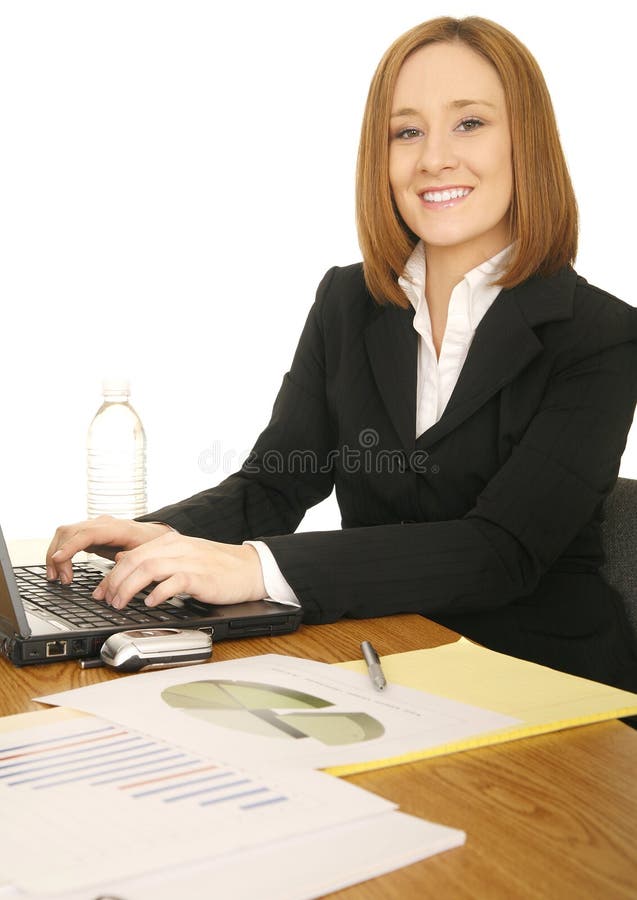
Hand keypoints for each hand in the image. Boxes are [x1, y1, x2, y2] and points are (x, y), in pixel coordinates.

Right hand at [46, 516, 171, 583]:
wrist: (152, 534)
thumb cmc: (150, 543)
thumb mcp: (146, 552)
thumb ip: (131, 557)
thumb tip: (117, 561)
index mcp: (117, 528)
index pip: (87, 533)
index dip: (71, 546)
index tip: (58, 559)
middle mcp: (101, 524)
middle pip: (70, 532)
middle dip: (59, 555)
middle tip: (63, 580)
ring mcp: (93, 527)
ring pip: (64, 534)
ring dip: (55, 554)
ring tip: (56, 577)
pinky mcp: (88, 534)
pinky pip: (67, 539)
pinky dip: (60, 553)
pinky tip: (60, 569)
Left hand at [91, 531, 266, 608]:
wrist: (251, 569)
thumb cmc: (217, 566)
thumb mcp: (182, 555)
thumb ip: (154, 556)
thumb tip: (122, 558)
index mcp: (171, 541)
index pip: (132, 554)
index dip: (111, 574)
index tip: (100, 592)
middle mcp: (178, 548)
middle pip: (135, 561)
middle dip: (115, 582)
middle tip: (107, 601)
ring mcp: (190, 561)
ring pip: (149, 569)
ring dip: (129, 589)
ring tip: (121, 604)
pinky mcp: (202, 577)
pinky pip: (174, 582)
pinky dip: (158, 593)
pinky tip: (151, 603)